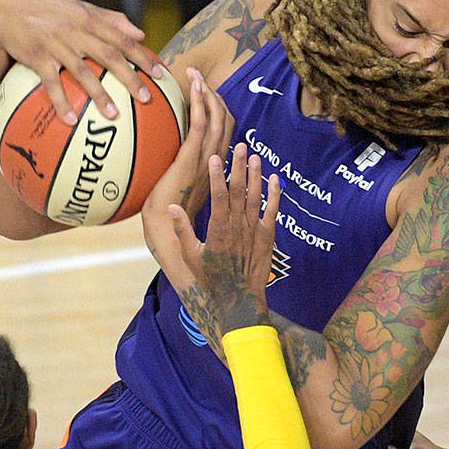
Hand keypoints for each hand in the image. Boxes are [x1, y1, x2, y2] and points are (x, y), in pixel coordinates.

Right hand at [0, 0, 166, 124]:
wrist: (5, 7)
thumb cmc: (48, 9)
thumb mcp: (80, 8)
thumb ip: (111, 20)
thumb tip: (141, 34)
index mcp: (89, 20)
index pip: (122, 39)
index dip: (143, 57)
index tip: (160, 75)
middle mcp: (75, 31)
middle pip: (109, 56)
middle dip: (130, 78)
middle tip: (146, 99)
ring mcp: (56, 44)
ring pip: (82, 71)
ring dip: (99, 94)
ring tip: (113, 115)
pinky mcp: (36, 57)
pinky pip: (51, 83)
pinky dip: (61, 101)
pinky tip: (71, 120)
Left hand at [142, 68, 235, 223]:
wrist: (165, 229)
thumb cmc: (166, 213)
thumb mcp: (175, 185)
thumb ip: (176, 168)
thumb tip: (161, 153)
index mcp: (213, 167)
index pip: (225, 132)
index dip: (219, 109)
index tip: (206, 92)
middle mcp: (215, 161)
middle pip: (226, 121)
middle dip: (214, 94)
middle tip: (199, 76)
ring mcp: (205, 161)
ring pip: (217, 119)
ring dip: (207, 93)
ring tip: (195, 74)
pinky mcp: (191, 161)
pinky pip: (201, 127)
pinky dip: (200, 104)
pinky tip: (193, 87)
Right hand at [143, 124, 277, 354]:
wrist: (239, 301)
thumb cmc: (211, 280)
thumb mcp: (191, 257)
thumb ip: (182, 231)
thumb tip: (172, 207)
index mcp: (218, 230)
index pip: (218, 196)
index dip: (218, 175)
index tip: (215, 157)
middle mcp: (238, 228)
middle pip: (239, 192)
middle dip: (239, 168)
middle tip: (239, 146)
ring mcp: (255, 232)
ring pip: (256, 199)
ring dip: (257, 177)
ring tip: (256, 156)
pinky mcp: (268, 239)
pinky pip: (273, 213)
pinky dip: (275, 196)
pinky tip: (276, 180)